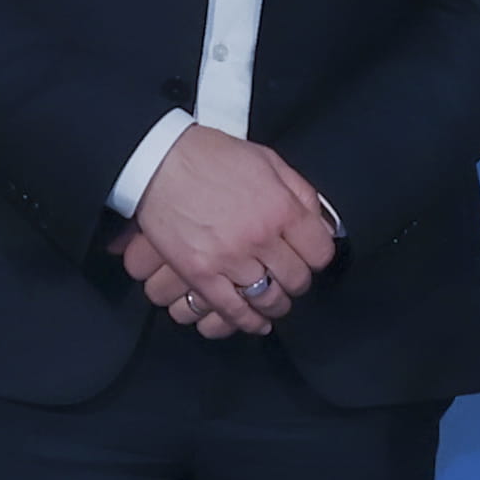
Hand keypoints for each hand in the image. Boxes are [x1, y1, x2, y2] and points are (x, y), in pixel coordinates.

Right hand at [121, 127, 337, 338]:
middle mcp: (260, 237)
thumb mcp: (268, 161)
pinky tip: (255, 322)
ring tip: (274, 301)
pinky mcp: (200, 274)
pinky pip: (232, 310)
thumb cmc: (212, 157)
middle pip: (297, 279)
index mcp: (281, 208)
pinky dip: (248, 321)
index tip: (309, 257)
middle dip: (297, 280)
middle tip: (289, 277)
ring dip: (275, 304)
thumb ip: (299, 193)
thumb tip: (321, 223)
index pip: (319, 252)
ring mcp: (229, 259)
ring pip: (267, 298)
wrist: (159, 160)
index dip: (316, 256)